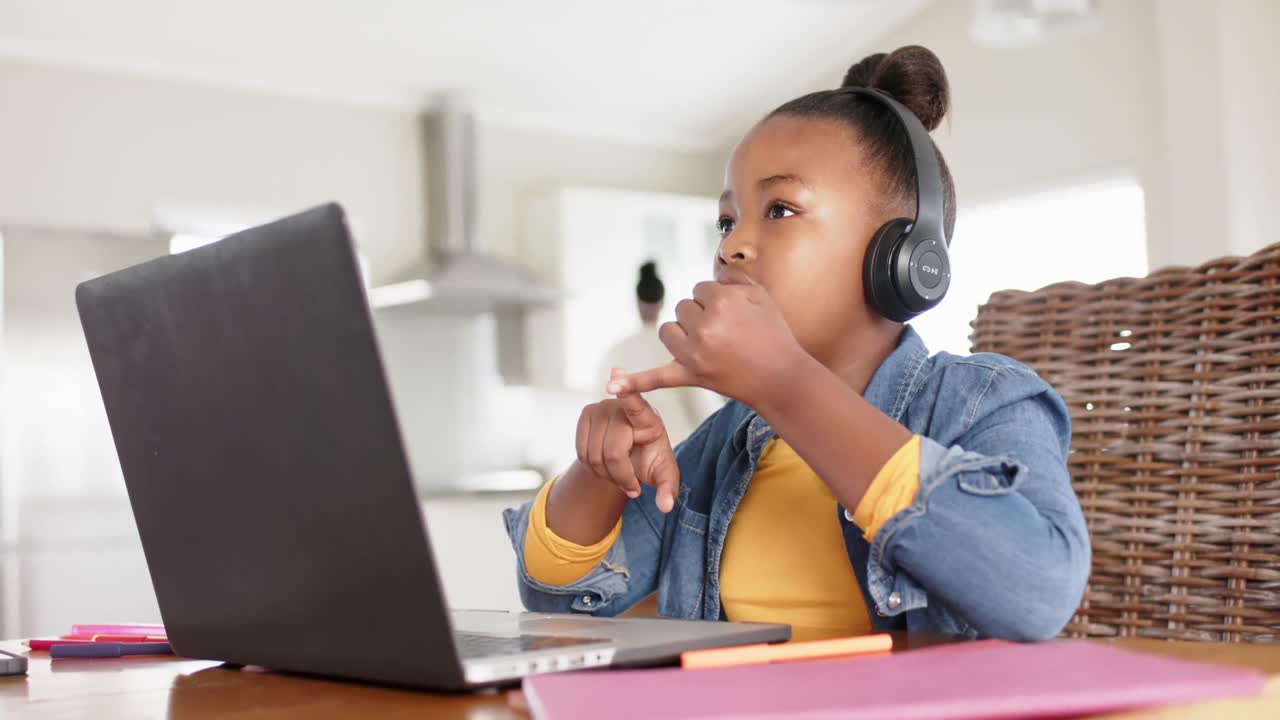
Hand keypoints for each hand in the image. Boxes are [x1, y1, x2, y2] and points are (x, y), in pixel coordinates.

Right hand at [575, 369, 679, 512]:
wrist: (631, 453)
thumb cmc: (651, 458)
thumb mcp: (664, 475)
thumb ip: (668, 490)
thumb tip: (666, 507)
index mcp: (647, 417)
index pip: (636, 402)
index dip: (626, 389)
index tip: (616, 373)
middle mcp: (622, 407)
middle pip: (612, 451)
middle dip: (620, 477)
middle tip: (632, 488)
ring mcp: (601, 408)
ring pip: (594, 455)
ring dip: (606, 476)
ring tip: (620, 477)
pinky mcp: (586, 414)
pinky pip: (581, 452)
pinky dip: (592, 468)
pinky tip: (605, 468)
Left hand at [607, 279, 803, 408]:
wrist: (781, 379)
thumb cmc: (774, 335)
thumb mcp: (761, 296)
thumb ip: (733, 278)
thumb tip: (714, 274)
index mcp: (721, 301)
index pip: (700, 289)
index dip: (717, 301)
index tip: (734, 316)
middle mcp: (704, 325)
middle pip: (683, 308)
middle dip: (701, 316)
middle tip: (727, 333)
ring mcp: (694, 352)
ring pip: (668, 330)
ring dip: (681, 333)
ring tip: (707, 344)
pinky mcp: (690, 375)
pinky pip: (656, 377)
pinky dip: (634, 383)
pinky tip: (612, 386)